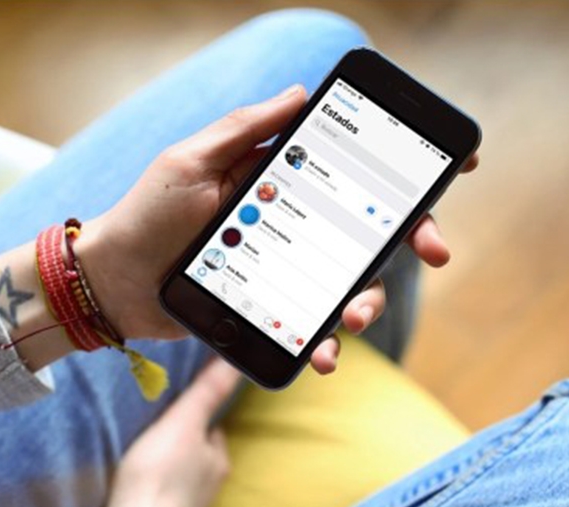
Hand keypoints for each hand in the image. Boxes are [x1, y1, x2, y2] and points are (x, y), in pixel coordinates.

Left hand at [78, 85, 478, 373]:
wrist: (112, 283)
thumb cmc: (146, 215)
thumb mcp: (190, 161)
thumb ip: (243, 129)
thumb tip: (300, 91)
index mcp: (279, 180)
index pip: (353, 169)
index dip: (404, 170)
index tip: (456, 168)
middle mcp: (292, 222)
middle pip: (368, 229)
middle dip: (412, 238)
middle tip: (436, 251)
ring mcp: (285, 267)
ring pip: (349, 282)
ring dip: (368, 301)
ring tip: (353, 320)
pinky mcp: (271, 308)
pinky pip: (312, 324)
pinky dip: (325, 341)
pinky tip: (323, 353)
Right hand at [106, 358, 238, 506]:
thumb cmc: (159, 473)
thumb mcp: (183, 422)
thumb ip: (208, 391)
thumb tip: (236, 361)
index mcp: (219, 462)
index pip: (214, 431)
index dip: (197, 418)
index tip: (178, 409)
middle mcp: (209, 488)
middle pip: (197, 455)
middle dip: (180, 444)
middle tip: (154, 429)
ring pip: (178, 478)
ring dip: (163, 467)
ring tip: (139, 456)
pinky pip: (158, 498)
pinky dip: (149, 490)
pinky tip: (131, 485)